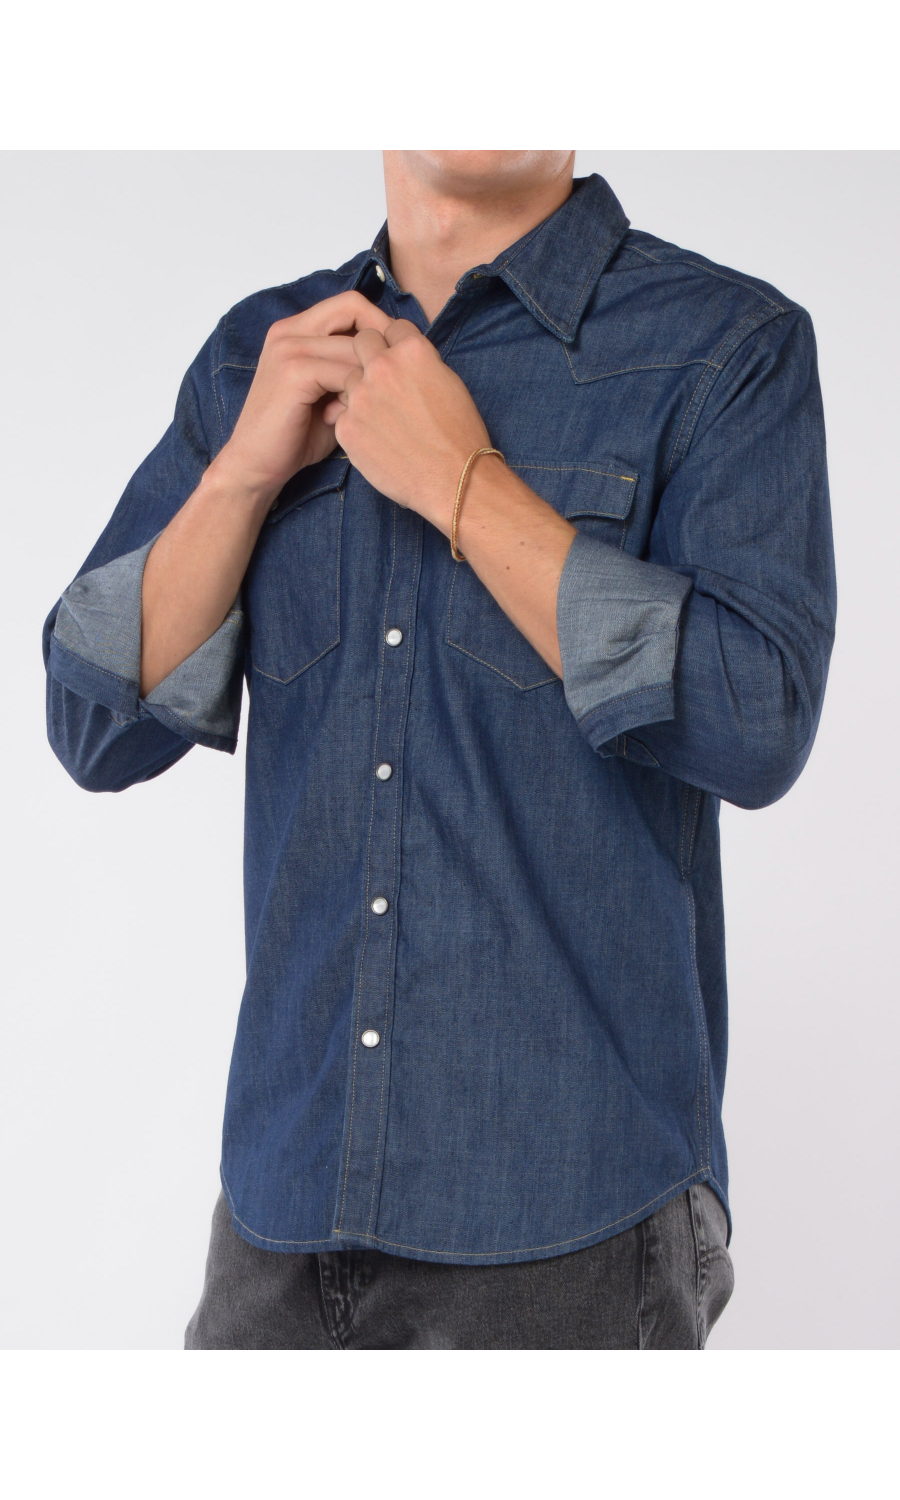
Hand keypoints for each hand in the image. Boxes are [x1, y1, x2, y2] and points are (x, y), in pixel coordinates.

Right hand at [209, 291, 391, 503]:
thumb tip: (396, 357)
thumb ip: (352, 369)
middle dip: (383, 340)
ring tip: (367, 406)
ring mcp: (288, 348)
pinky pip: (344, 372)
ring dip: (370, 375)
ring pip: (354, 344)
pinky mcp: (293, 372)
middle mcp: (289, 330)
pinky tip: (349, 416)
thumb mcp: (328, 392)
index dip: (380, 325)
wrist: (255, 465)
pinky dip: (356, 394)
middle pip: (353, 309)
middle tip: (398, 375)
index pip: (350, 304)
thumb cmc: (296, 434)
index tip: (398, 358)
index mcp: (295, 329)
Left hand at [323, 320, 491, 532]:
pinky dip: (355, 423)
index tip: (398, 358)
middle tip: (382, 379)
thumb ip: (421, 362)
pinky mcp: (347, 427)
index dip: (395, 342)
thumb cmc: (460, 435)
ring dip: (360, 392)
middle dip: (369, 355)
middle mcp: (382, 367)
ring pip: (347, 380)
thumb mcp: (449, 382)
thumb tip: (402, 354)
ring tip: (383, 418)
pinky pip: (343, 414)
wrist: (454, 481)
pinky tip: (377, 439)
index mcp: (412, 351)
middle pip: (361, 342)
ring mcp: (360, 398)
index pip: (391, 326)